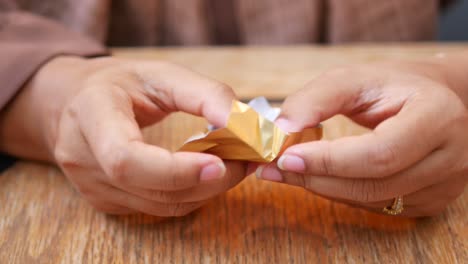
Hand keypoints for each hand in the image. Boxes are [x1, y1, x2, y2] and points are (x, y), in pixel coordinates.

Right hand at [0, 56, 246, 215]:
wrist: (76, 101)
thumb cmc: (122, 84)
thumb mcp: (162, 74)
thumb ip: (206, 94)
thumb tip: (248, 125)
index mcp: (90, 113)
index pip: (125, 158)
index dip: (175, 170)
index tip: (219, 164)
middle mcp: (82, 156)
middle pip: (148, 188)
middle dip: (205, 182)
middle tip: (243, 162)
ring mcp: (90, 185)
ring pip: (159, 205)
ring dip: (205, 190)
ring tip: (232, 164)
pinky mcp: (105, 200)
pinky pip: (157, 207)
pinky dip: (190, 194)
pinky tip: (205, 173)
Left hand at [255, 62, 467, 216]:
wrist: (432, 101)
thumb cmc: (392, 86)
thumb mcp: (355, 78)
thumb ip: (317, 98)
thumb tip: (282, 127)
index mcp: (437, 117)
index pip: (380, 153)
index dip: (329, 161)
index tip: (286, 157)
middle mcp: (450, 156)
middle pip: (375, 184)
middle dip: (318, 179)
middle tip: (276, 169)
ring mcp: (445, 184)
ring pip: (373, 200)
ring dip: (324, 188)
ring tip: (289, 171)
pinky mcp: (432, 200)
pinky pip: (378, 206)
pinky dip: (342, 194)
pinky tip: (320, 178)